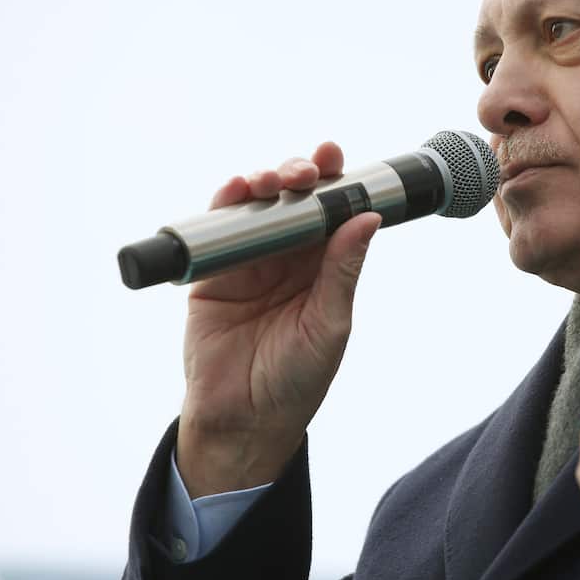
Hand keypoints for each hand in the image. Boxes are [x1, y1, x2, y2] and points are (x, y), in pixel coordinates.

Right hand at [177, 142, 380, 497]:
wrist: (242, 422)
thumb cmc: (295, 381)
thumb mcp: (327, 325)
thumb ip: (341, 271)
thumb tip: (368, 218)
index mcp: (323, 268)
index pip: (331, 213)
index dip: (334, 182)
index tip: (335, 157)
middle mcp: (287, 258)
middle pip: (293, 200)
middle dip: (298, 176)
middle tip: (302, 174)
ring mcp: (249, 262)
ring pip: (256, 207)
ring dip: (263, 183)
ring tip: (271, 182)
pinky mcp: (212, 273)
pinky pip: (217, 229)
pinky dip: (225, 203)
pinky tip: (236, 190)